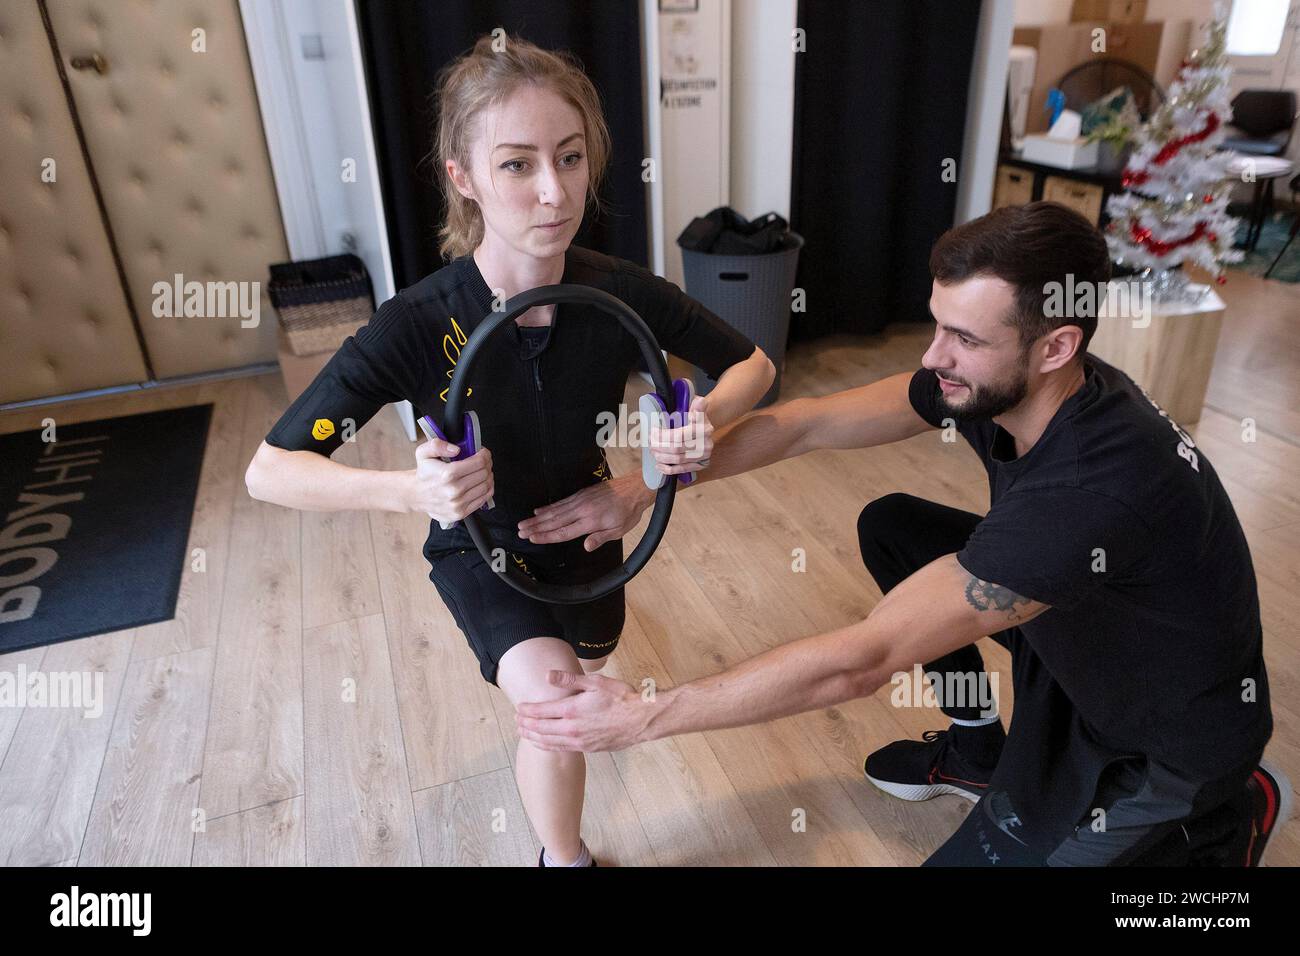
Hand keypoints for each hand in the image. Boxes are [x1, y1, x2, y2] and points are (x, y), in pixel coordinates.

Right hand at [408, 437, 493, 523]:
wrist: (415, 495)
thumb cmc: (423, 474)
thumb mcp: (423, 453)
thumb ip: (437, 445)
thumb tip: (456, 449)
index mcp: (447, 474)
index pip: (478, 462)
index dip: (484, 455)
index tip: (483, 453)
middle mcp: (453, 490)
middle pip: (484, 473)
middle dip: (487, 464)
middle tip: (484, 461)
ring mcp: (458, 503)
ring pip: (486, 486)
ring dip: (488, 476)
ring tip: (483, 471)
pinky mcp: (461, 513)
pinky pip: (483, 499)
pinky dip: (486, 489)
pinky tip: (481, 483)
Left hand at [515, 671, 651, 751]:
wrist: (640, 720)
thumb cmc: (621, 698)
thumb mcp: (596, 682)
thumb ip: (569, 680)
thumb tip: (547, 676)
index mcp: (572, 710)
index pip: (541, 711)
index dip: (527, 710)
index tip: (519, 707)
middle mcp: (572, 728)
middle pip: (540, 728)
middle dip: (525, 724)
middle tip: (516, 720)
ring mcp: (579, 741)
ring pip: (548, 741)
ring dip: (533, 736)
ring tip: (523, 732)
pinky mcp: (587, 748)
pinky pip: (560, 749)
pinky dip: (547, 746)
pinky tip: (543, 743)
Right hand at [517, 472, 652, 550]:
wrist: (634, 488)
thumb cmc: (628, 512)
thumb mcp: (619, 530)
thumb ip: (600, 538)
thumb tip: (586, 547)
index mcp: (590, 521)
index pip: (564, 532)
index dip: (546, 536)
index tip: (532, 538)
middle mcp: (582, 510)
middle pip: (554, 521)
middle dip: (536, 527)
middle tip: (520, 531)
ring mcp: (580, 500)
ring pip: (555, 511)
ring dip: (538, 518)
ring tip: (523, 523)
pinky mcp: (581, 494)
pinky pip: (561, 502)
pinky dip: (548, 507)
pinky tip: (539, 511)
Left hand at [650, 395, 712, 476]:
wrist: (707, 430)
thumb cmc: (698, 420)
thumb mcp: (699, 410)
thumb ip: (698, 406)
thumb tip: (699, 401)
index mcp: (704, 429)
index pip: (680, 435)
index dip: (664, 436)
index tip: (653, 432)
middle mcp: (705, 444)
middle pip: (677, 448)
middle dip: (660, 446)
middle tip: (650, 441)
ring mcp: (703, 456)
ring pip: (678, 460)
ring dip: (662, 456)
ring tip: (653, 451)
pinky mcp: (700, 465)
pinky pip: (683, 470)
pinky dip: (669, 469)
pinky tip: (659, 465)